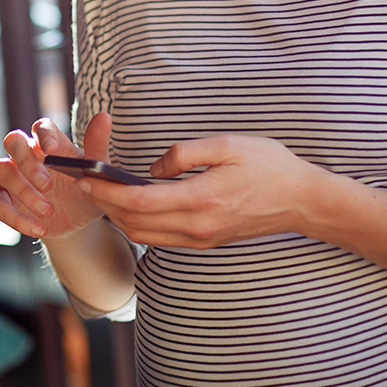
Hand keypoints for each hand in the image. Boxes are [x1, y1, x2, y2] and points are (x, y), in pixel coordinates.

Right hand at [0, 113, 112, 239]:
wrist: (78, 222)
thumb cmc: (86, 189)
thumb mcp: (96, 174)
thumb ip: (97, 147)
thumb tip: (104, 117)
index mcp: (50, 143)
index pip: (41, 127)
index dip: (43, 135)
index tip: (52, 150)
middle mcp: (27, 155)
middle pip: (13, 141)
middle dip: (28, 162)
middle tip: (48, 184)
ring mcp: (12, 176)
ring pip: (2, 171)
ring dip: (24, 191)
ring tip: (48, 211)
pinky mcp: (4, 199)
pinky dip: (17, 218)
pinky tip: (40, 228)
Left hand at [80, 133, 320, 247]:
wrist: (302, 200)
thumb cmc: (269, 166)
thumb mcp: (228, 144)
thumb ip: (185, 153)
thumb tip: (153, 167)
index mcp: (202, 199)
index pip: (139, 202)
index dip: (107, 192)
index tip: (86, 178)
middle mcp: (198, 226)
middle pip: (135, 223)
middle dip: (104, 205)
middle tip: (85, 183)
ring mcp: (202, 238)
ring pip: (145, 236)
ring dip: (118, 217)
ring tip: (102, 193)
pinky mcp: (206, 242)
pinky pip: (161, 239)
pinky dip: (139, 224)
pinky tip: (132, 205)